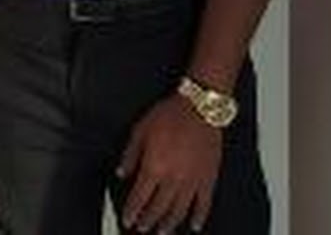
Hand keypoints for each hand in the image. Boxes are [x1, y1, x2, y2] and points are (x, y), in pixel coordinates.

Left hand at [117, 94, 221, 232]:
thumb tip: (122, 173)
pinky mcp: (208, 178)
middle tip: (142, 228)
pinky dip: (199, 217)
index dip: (132, 211)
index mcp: (154, 167)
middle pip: (158, 208)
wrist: (198, 108)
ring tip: (162, 232)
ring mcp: (192, 181)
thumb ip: (130, 154)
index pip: (140, 197)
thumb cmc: (169, 115)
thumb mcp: (140, 130)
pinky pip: (204, 204)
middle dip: (148, 221)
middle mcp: (173, 179)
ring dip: (169, 224)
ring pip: (179, 211)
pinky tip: (194, 226)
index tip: (128, 220)